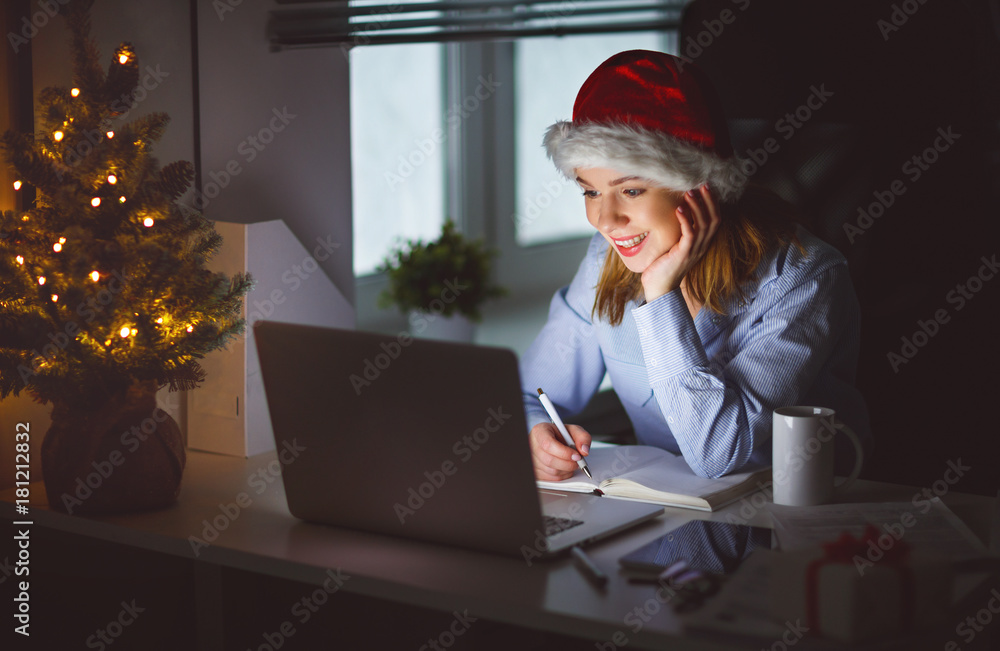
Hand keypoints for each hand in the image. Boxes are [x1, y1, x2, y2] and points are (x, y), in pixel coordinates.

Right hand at [529, 422, 591, 480]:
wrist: (553, 440)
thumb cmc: (561, 435)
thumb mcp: (573, 430)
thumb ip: (582, 437)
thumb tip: (584, 450)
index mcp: (540, 431)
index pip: (548, 444)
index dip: (564, 452)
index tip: (577, 455)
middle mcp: (532, 445)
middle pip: (549, 460)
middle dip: (568, 463)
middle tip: (578, 461)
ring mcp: (532, 460)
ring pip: (551, 471)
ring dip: (566, 470)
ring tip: (571, 462)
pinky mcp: (536, 471)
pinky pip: (551, 478)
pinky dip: (562, 475)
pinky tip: (565, 467)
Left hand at [641, 184, 721, 302]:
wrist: (659, 287)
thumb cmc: (664, 265)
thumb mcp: (675, 244)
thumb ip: (680, 231)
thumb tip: (676, 211)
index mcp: (702, 243)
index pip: (715, 219)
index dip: (713, 203)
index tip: (707, 188)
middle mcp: (702, 246)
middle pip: (713, 219)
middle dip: (709, 200)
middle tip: (702, 185)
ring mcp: (694, 250)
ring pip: (703, 225)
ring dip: (697, 207)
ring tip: (689, 193)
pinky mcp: (684, 254)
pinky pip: (689, 235)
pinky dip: (686, 220)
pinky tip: (680, 209)